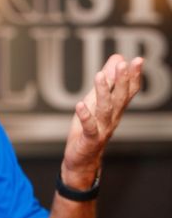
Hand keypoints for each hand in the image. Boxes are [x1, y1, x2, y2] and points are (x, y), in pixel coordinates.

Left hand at [62, 54, 142, 187]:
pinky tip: (80, 104)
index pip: (128, 91)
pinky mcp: (89, 139)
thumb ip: (108, 81)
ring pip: (105, 109)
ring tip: (99, 75)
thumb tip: (117, 58)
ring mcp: (102, 130)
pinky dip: (85, 116)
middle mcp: (112, 119)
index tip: (137, 60)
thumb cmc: (88, 129)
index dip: (133, 76)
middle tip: (123, 64)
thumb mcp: (96, 101)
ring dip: (103, 92)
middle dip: (122, 80)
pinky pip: (89, 128)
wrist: (82, 160)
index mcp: (115, 109)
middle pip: (120, 98)